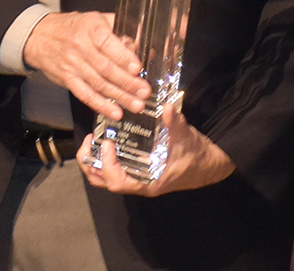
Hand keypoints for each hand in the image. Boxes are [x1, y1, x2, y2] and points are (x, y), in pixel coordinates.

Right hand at [22, 11, 149, 119]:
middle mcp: (80, 46)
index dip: (123, 56)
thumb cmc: (73, 27)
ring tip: (136, 104)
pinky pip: (85, 94)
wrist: (40, 36)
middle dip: (127, 82)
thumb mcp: (96, 19)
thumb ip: (119, 30)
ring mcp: (72, 64)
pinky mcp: (67, 80)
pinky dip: (101, 105)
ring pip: (98, 83)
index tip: (137, 68)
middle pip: (105, 67)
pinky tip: (115, 112)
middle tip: (144, 91)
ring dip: (119, 97)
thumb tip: (138, 45)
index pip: (107, 42)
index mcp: (90, 27)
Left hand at [78, 108, 234, 195]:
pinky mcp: (137, 171)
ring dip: (94, 162)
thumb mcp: (186, 137)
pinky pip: (114, 170)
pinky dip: (104, 159)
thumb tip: (167, 108)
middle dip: (90, 165)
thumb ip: (175, 123)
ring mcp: (137, 179)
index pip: (118, 182)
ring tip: (91, 141)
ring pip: (106, 178)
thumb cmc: (194, 155)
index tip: (106, 144)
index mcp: (148, 182)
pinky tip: (105, 141)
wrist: (206, 164)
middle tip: (87, 142)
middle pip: (104, 182)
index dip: (107, 165)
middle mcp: (139, 183)